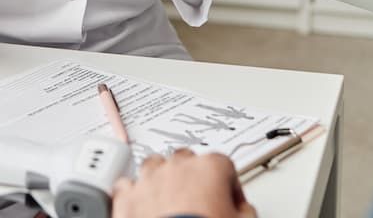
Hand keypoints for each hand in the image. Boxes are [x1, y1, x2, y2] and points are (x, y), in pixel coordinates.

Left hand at [113, 149, 256, 217]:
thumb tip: (243, 211)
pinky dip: (134, 194)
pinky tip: (141, 206)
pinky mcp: (127, 197)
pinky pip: (127, 186)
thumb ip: (245, 211)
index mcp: (209, 168)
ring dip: (162, 179)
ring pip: (154, 166)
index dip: (229, 186)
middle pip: (186, 160)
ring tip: (169, 201)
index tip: (230, 202)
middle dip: (193, 177)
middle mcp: (177, 167)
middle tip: (199, 201)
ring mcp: (149, 179)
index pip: (224, 166)